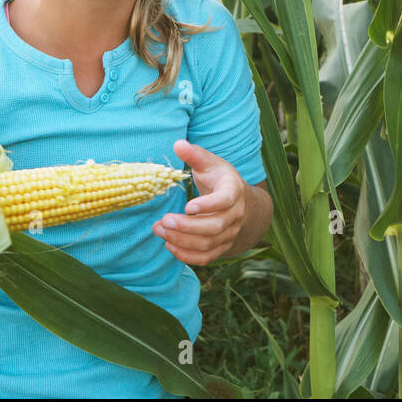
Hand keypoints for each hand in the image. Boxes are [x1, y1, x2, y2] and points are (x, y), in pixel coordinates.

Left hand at [152, 141, 246, 265]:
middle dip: (187, 227)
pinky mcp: (222, 247)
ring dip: (182, 240)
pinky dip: (187, 256)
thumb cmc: (220, 179)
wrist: (242, 203)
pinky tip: (169, 244)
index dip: (208, 205)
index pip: (225, 200)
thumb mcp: (210, 163)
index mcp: (233, 190)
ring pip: (208, 244)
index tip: (187, 206)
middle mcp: (235, 215)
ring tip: (159, 229)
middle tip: (163, 220)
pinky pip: (206, 257)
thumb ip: (195, 155)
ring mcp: (230, 233)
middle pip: (214, 227)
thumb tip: (177, 144)